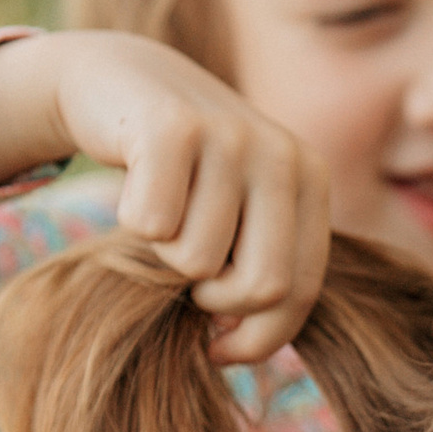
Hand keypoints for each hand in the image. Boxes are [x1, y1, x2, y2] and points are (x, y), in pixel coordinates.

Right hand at [0, 28, 331, 361]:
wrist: (121, 79)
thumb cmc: (184, 171)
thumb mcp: (238, 213)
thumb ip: (262, 270)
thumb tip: (242, 352)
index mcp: (312, 180)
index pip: (300, 292)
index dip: (256, 338)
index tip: (219, 345)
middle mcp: (282, 154)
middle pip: (261, 287)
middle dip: (213, 302)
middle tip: (188, 277)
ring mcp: (230, 135)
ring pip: (198, 261)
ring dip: (164, 256)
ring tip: (162, 213)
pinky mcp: (172, 126)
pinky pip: (152, 226)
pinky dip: (132, 222)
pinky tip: (136, 185)